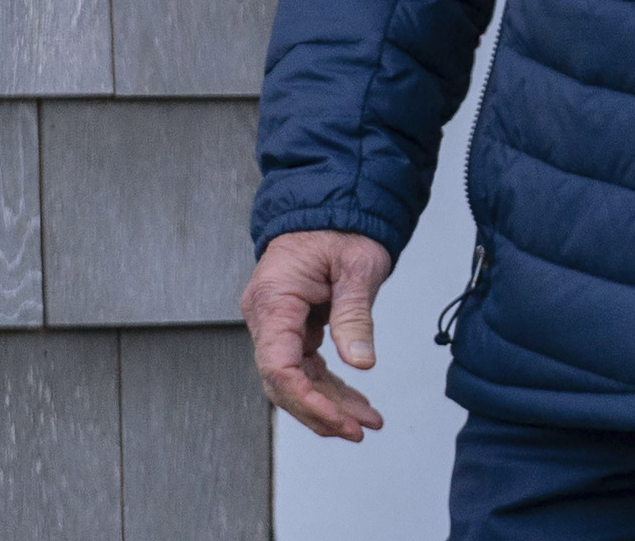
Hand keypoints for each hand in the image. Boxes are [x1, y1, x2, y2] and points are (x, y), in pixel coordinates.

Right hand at [241, 230, 394, 441]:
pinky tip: (353, 403)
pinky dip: (329, 386)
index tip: (339, 420)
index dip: (306, 400)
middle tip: (358, 431)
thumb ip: (354, 316)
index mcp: (273, 301)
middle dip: (321, 412)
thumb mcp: (357, 267)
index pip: (278, 367)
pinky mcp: (292, 326)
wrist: (333, 204)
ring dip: (329, 404)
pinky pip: (305, 366)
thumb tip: (361, 363)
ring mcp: (278, 323)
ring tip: (366, 422)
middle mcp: (267, 316)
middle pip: (283, 382)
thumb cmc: (340, 226)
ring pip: (296, 379)